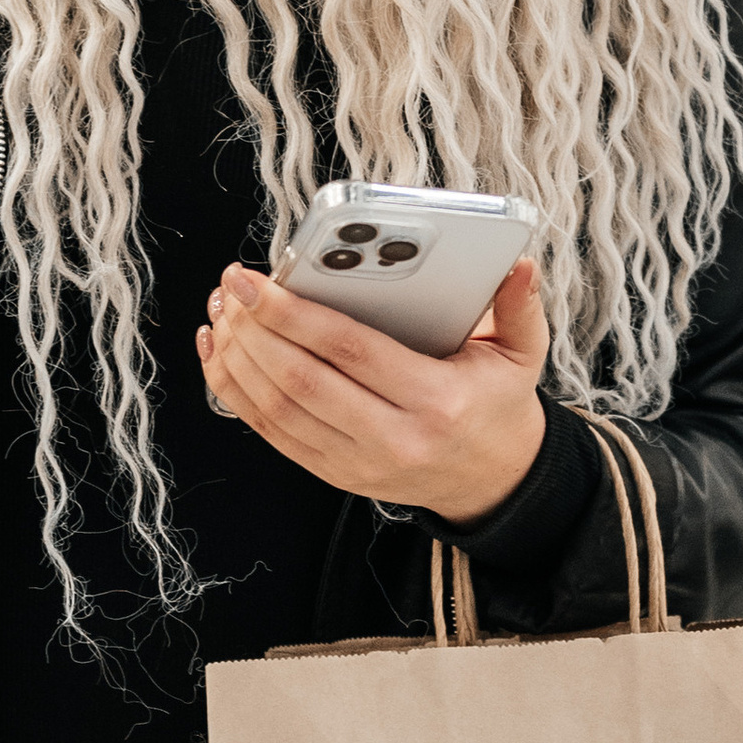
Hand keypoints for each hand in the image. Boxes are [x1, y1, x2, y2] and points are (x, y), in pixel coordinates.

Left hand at [197, 258, 549, 525]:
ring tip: (222, 311)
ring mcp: (359, 464)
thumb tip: (519, 263)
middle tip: (232, 286)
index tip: (258, 280)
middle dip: (256, 330)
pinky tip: (221, 352)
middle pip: (303, 382)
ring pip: (278, 410)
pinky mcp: (335, 475)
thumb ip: (519, 305)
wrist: (492, 479)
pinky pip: (272, 434)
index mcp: (437, 401)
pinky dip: (236, 393)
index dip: (295, 314)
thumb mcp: (521, 353)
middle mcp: (393, 440)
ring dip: (238, 358)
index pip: (351, 352)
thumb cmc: (497, 403)